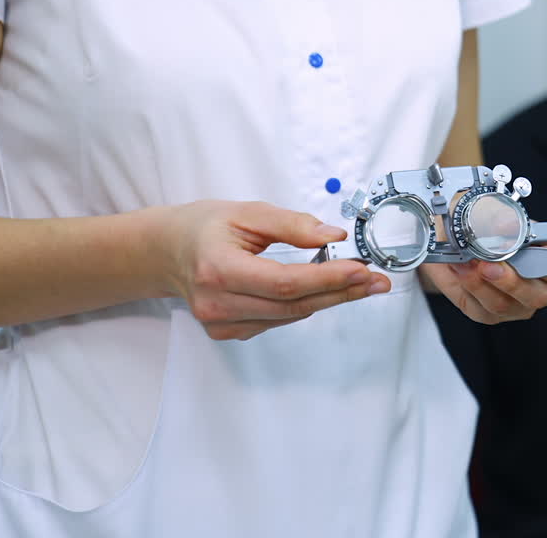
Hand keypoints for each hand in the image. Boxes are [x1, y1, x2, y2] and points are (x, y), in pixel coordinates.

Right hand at [161, 200, 389, 339]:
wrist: (168, 251)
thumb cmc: (205, 227)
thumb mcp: (248, 213)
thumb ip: (292, 225)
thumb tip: (334, 235)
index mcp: (218, 270)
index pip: (284, 283)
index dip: (327, 279)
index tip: (362, 269)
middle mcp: (217, 303)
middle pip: (293, 305)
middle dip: (341, 292)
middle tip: (377, 281)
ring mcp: (221, 324)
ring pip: (290, 316)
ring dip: (328, 299)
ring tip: (360, 282)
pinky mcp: (229, 332)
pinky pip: (279, 320)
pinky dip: (303, 304)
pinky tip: (321, 289)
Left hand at [419, 230, 546, 323]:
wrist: (459, 238)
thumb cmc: (489, 224)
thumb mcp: (498, 212)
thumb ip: (504, 218)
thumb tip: (505, 225)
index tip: (525, 252)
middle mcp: (541, 287)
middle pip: (537, 296)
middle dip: (510, 280)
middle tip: (488, 264)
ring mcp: (517, 304)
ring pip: (504, 305)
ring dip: (480, 283)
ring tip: (466, 263)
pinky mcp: (490, 314)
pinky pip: (480, 308)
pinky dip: (467, 288)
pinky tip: (459, 269)